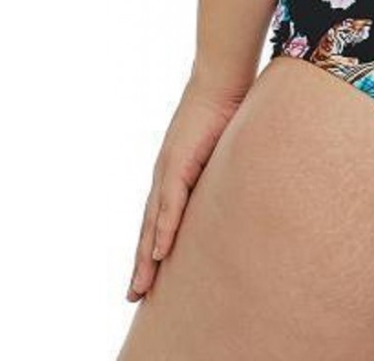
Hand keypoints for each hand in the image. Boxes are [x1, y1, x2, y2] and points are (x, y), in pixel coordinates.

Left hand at [126, 75, 246, 301]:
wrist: (222, 77)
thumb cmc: (227, 106)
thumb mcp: (225, 146)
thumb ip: (224, 167)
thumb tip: (239, 182)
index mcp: (176, 171)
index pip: (159, 216)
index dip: (152, 245)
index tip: (149, 274)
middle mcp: (166, 174)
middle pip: (148, 227)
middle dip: (141, 262)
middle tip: (134, 296)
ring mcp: (169, 169)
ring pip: (152, 222)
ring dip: (145, 257)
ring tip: (140, 287)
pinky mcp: (178, 162)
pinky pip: (169, 204)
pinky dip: (162, 230)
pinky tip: (158, 253)